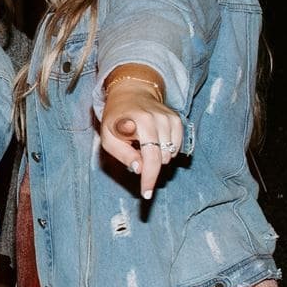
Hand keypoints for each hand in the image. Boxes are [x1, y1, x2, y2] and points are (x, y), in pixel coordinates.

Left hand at [99, 74, 183, 200]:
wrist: (131, 93)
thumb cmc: (116, 118)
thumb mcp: (108, 137)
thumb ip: (123, 154)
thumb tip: (140, 169)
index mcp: (137, 122)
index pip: (149, 157)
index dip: (148, 177)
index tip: (146, 193)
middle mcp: (156, 119)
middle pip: (161, 158)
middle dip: (150, 168)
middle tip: (136, 159)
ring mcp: (169, 118)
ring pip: (170, 155)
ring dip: (157, 157)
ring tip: (143, 144)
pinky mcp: (177, 119)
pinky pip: (177, 147)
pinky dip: (166, 151)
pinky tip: (154, 142)